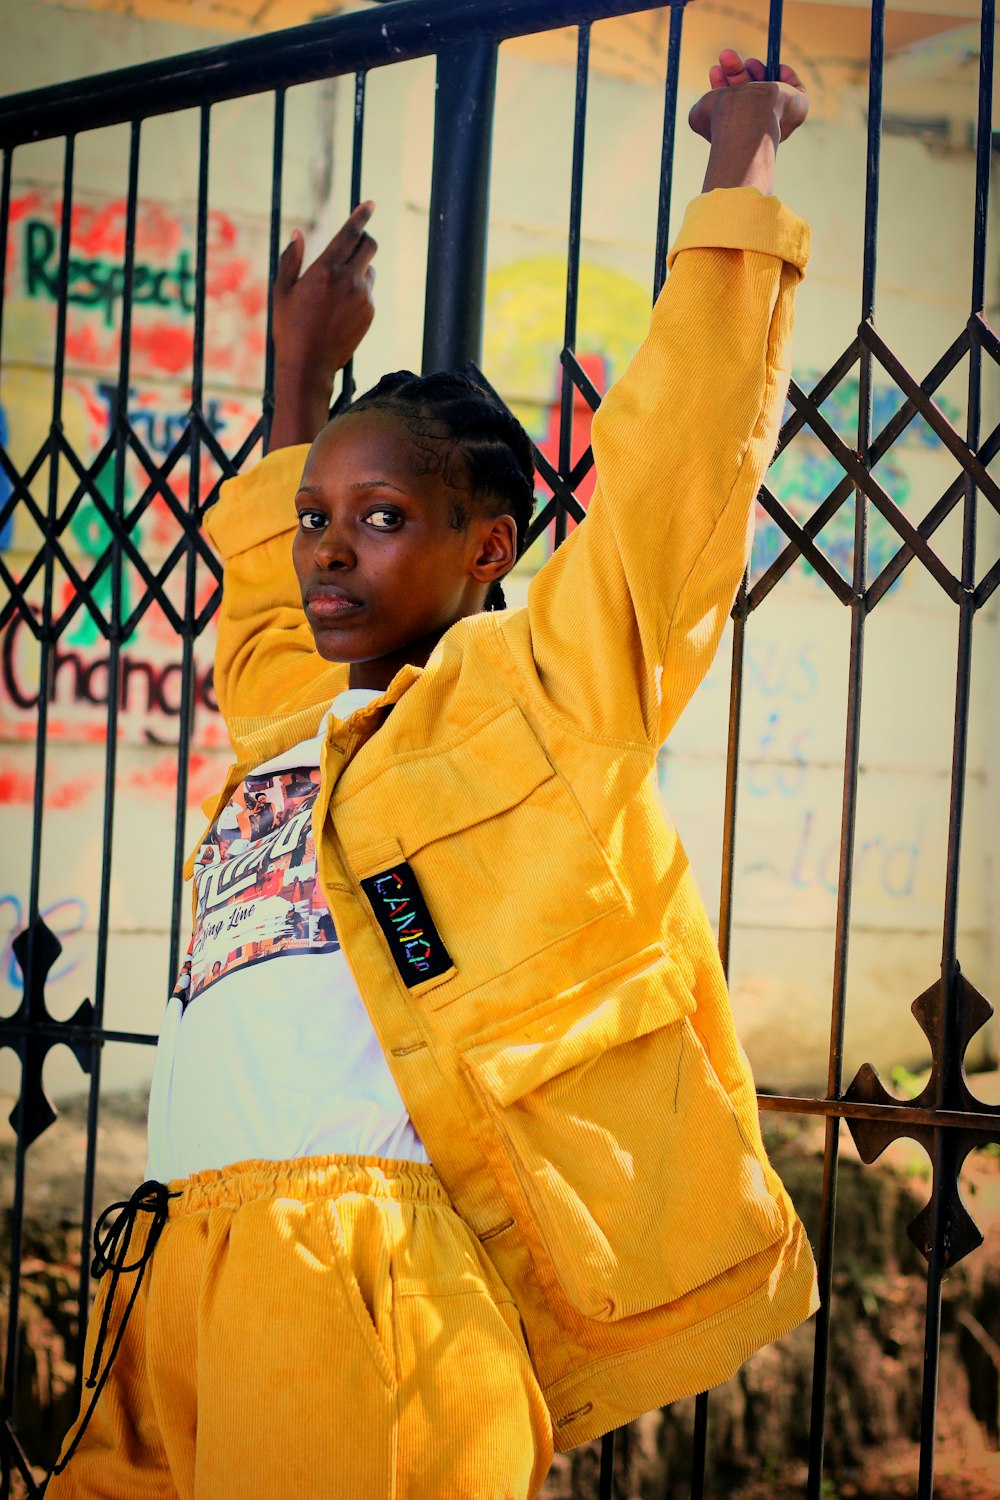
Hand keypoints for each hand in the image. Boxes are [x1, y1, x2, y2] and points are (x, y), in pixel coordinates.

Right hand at [267, 203, 376, 450]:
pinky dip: (359, 291)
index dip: (361, 215)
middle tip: (354, 242)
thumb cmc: (290, 327)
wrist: (309, 365)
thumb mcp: (282, 291)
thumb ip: (291, 259)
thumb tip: (298, 234)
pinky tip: (340, 309)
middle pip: (370, 246)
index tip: (369, 203)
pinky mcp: (370, 313)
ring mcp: (363, 297)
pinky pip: (368, 292)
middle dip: (364, 238)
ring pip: (370, 270)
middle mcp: (349, 280)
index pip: (350, 233)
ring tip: (337, 288)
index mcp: (325, 269)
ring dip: (359, 268)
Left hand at [688, 50, 807, 194]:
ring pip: (766, 85)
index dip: (723, 86)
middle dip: (736, 71)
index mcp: (742, 134)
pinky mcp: (797, 107)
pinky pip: (794, 85)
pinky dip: (783, 72)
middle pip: (750, 92)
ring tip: (736, 58)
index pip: (735, 106)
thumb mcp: (701, 115)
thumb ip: (703, 107)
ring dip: (750, 66)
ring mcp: (779, 117)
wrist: (745, 121)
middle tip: (725, 56)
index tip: (714, 70)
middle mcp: (761, 127)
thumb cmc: (720, 121)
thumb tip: (706, 103)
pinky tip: (772, 70)